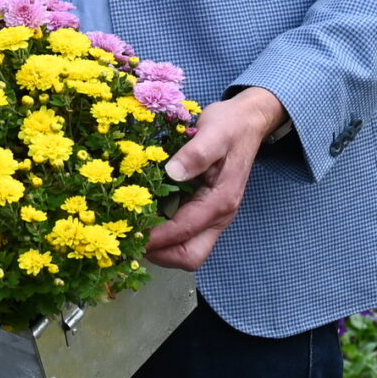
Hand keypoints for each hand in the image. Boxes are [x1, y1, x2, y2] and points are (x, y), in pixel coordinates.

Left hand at [146, 86, 287, 271]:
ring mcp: (212, 215)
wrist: (247, 121)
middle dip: (160, 254)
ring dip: (160, 248)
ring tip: (131, 231)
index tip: (129, 234)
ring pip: (187, 249)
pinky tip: (142, 219)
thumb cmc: (230, 126)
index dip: (156, 237)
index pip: (184, 231)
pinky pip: (184, 235)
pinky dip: (163, 235)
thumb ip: (195, 153)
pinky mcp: (204, 210)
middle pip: (191, 256)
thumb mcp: (213, 133)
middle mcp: (219, 215)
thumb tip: (173, 172)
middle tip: (130, 240)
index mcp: (221, 200)